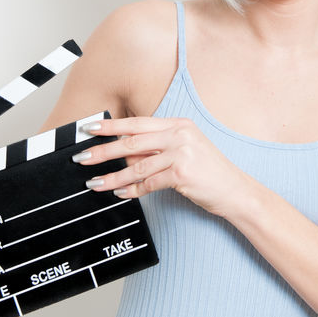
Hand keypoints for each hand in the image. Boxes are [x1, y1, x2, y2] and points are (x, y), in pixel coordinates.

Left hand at [75, 116, 246, 216]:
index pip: (137, 122)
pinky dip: (132, 190)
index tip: (89, 128)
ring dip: (113, 177)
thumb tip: (121, 151)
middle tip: (82, 157)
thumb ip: (155, 148)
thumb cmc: (209, 172)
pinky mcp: (182, 173)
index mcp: (178, 124)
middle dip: (103, 150)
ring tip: (95, 183)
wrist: (235, 191)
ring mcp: (181, 153)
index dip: (110, 126)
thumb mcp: (184, 150)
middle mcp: (179, 134)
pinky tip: (120, 194)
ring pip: (136, 166)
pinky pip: (148, 183)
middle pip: (132, 141)